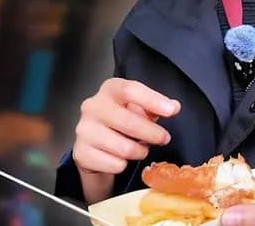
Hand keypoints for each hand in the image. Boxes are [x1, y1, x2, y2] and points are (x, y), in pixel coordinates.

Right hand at [72, 78, 179, 202]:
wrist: (95, 143)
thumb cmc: (121, 120)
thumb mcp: (138, 108)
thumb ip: (155, 106)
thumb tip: (173, 107)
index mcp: (109, 90)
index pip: (130, 90)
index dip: (153, 100)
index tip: (171, 111)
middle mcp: (92, 107)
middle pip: (129, 122)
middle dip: (153, 134)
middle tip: (164, 138)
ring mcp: (84, 130)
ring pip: (124, 148)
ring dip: (139, 151)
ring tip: (140, 148)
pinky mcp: (81, 153)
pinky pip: (115, 164)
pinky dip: (124, 165)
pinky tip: (122, 158)